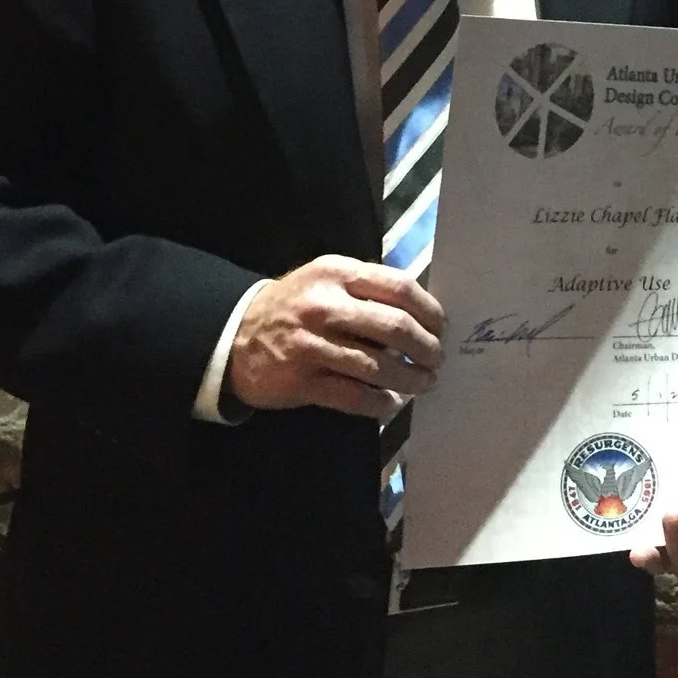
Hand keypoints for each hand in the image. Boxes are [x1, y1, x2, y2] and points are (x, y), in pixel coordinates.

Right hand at [226, 254, 443, 418]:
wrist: (235, 334)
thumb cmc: (295, 304)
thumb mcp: (328, 280)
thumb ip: (369, 289)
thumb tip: (422, 315)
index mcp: (338, 274)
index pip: (399, 288)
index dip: (430, 310)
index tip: (441, 327)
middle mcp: (325, 306)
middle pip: (394, 327)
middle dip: (425, 347)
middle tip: (437, 359)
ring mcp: (312, 345)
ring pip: (377, 366)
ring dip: (409, 378)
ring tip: (424, 383)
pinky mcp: (302, 381)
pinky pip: (353, 397)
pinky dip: (380, 404)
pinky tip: (391, 403)